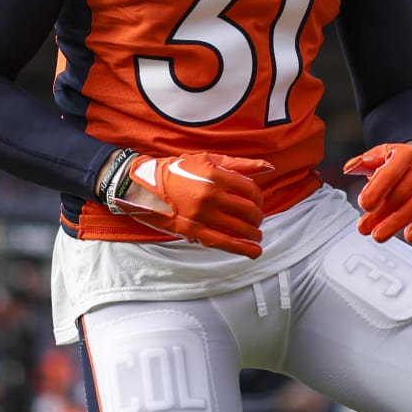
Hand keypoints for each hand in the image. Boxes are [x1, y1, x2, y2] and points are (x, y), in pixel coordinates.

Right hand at [104, 150, 272, 257]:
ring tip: (256, 235)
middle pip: (249, 211)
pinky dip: (242, 249)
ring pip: (240, 229)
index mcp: (216, 175)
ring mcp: (202, 215)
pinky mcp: (192, 230)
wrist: (143, 184)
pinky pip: (223, 242)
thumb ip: (239, 164)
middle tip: (257, 220)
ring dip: (254, 234)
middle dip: (258, 218)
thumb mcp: (207, 160)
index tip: (257, 202)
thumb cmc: (177, 170)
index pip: (251, 190)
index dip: (259, 198)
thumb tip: (268, 168)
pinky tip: (254, 251)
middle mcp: (211, 195)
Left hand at [342, 143, 411, 243]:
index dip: (376, 190)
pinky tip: (409, 236)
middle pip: (400, 194)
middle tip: (364, 227)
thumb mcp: (381, 154)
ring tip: (378, 235)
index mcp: (408, 154)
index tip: (364, 205)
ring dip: (395, 224)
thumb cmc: (400, 159)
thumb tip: (349, 168)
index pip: (390, 174)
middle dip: (380, 214)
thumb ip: (364, 162)